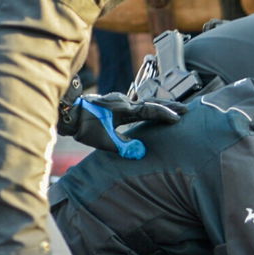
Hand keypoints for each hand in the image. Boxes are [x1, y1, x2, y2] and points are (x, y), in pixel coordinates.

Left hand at [59, 92, 186, 158]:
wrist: (66, 112)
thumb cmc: (83, 126)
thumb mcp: (102, 139)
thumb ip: (122, 146)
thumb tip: (141, 152)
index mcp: (124, 109)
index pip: (150, 110)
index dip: (165, 114)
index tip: (179, 118)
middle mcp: (124, 102)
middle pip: (151, 102)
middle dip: (169, 106)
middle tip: (186, 109)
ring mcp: (119, 102)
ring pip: (145, 102)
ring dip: (160, 106)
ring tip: (173, 110)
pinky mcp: (114, 105)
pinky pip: (137, 105)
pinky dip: (149, 107)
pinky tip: (150, 112)